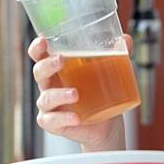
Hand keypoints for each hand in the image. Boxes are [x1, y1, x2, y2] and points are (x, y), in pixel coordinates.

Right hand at [28, 35, 132, 150]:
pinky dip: (62, 119)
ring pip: (46, 98)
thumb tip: (126, 38)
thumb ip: (117, 54)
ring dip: (59, 94)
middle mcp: (50, 86)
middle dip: (47, 65)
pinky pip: (51, 121)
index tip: (43, 40)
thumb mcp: (110, 72)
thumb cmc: (102, 93)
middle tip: (61, 60)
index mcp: (58, 70)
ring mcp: (50, 106)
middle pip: (39, 72)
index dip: (37, 47)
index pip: (40, 56)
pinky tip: (75, 118)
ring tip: (75, 94)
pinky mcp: (54, 123)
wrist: (107, 125)